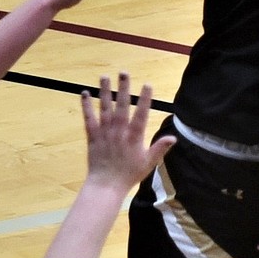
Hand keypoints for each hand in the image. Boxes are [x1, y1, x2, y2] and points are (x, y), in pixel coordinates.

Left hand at [81, 73, 174, 192]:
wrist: (107, 185)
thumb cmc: (129, 174)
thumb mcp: (149, 163)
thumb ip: (160, 148)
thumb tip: (173, 137)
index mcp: (134, 137)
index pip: (141, 115)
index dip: (145, 99)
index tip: (147, 85)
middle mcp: (119, 132)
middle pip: (122, 106)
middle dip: (123, 89)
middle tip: (124, 72)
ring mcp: (105, 133)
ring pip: (105, 109)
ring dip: (104, 92)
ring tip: (104, 77)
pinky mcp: (93, 137)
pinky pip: (89, 119)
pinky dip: (86, 106)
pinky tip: (84, 93)